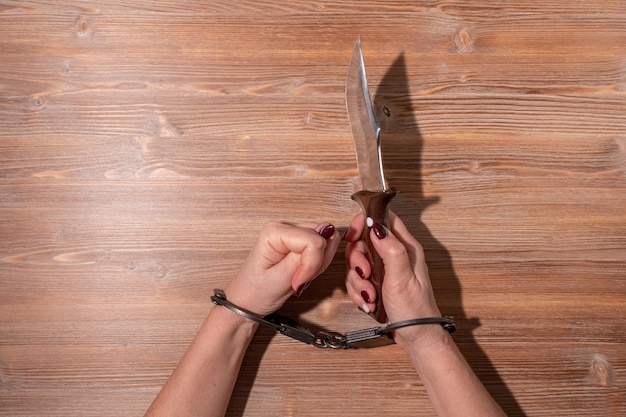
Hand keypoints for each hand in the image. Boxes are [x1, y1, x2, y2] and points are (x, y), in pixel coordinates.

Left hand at [225, 221, 339, 316]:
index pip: (314, 240)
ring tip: (299, 276)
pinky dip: (317, 263)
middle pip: (321, 237)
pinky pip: (321, 248)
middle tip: (300, 278)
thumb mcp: (279, 280)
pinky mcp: (298, 241)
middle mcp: (284, 227)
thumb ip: (303, 258)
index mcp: (275, 232)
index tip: (298, 281)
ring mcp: (292, 233)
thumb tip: (326, 235)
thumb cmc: (255, 292)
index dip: (312, 264)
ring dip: (318, 263)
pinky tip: (302, 273)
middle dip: (317, 262)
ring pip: (324, 241)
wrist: (246, 302)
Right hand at [344, 211, 441, 343]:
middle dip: (357, 259)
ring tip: (370, 294)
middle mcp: (394, 255)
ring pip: (357, 263)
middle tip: (365, 273)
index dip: (366, 221)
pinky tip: (368, 302)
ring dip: (358, 280)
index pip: (384, 219)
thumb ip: (391, 249)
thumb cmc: (416, 310)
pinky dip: (358, 291)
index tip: (353, 234)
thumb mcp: (402, 278)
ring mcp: (384, 270)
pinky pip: (357, 280)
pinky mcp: (376, 283)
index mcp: (406, 247)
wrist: (416, 337)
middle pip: (364, 241)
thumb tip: (377, 226)